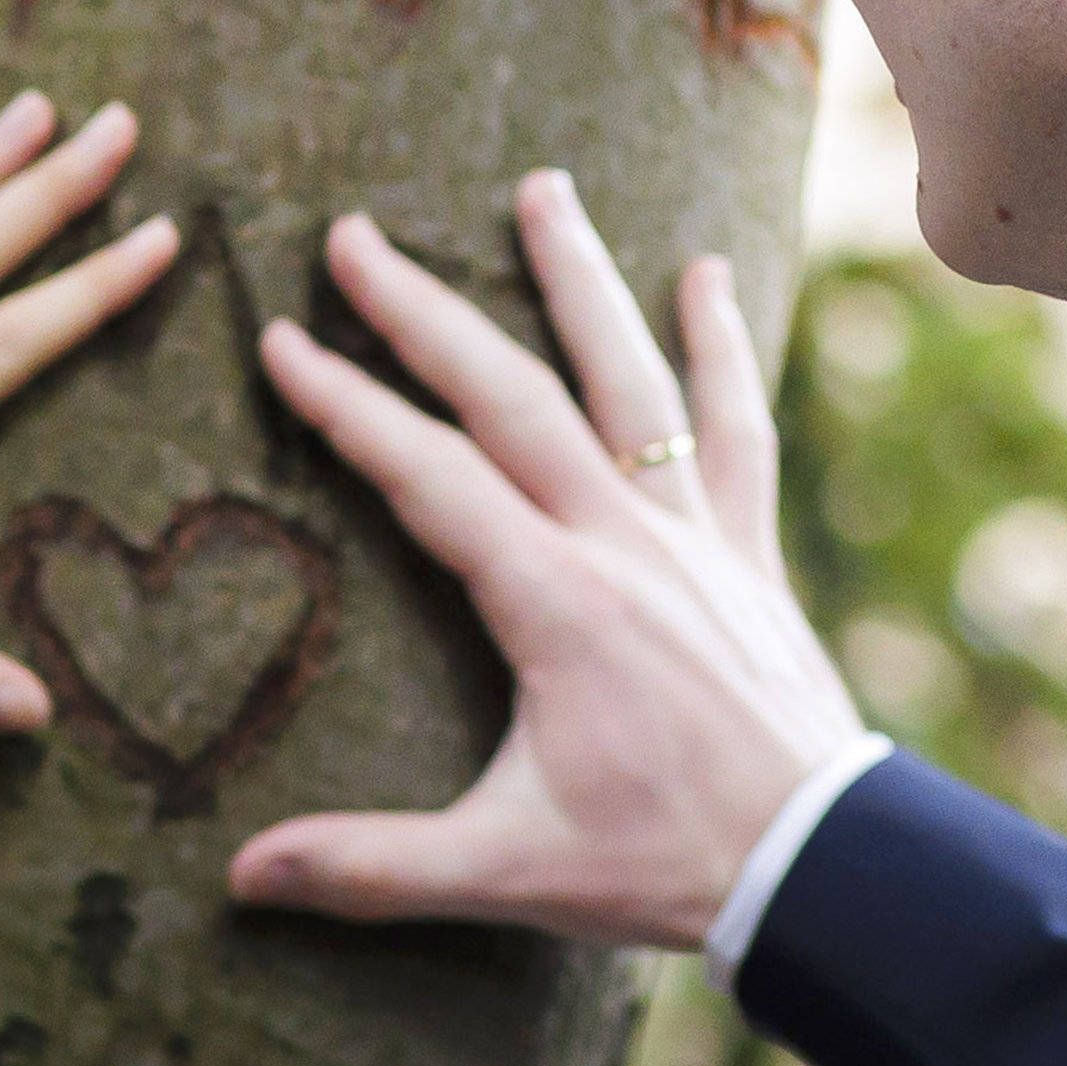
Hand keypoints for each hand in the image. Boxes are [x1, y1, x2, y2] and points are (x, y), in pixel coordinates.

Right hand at [225, 170, 865, 949]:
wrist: (823, 865)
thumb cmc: (664, 866)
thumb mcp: (506, 871)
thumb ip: (371, 869)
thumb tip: (242, 876)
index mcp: (552, 604)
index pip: (426, 476)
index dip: (346, 406)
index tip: (281, 341)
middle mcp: (622, 545)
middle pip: (510, 397)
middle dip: (423, 312)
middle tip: (355, 237)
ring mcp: (694, 537)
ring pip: (629, 380)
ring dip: (579, 280)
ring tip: (541, 189)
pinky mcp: (748, 551)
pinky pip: (734, 427)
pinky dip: (721, 349)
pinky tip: (707, 276)